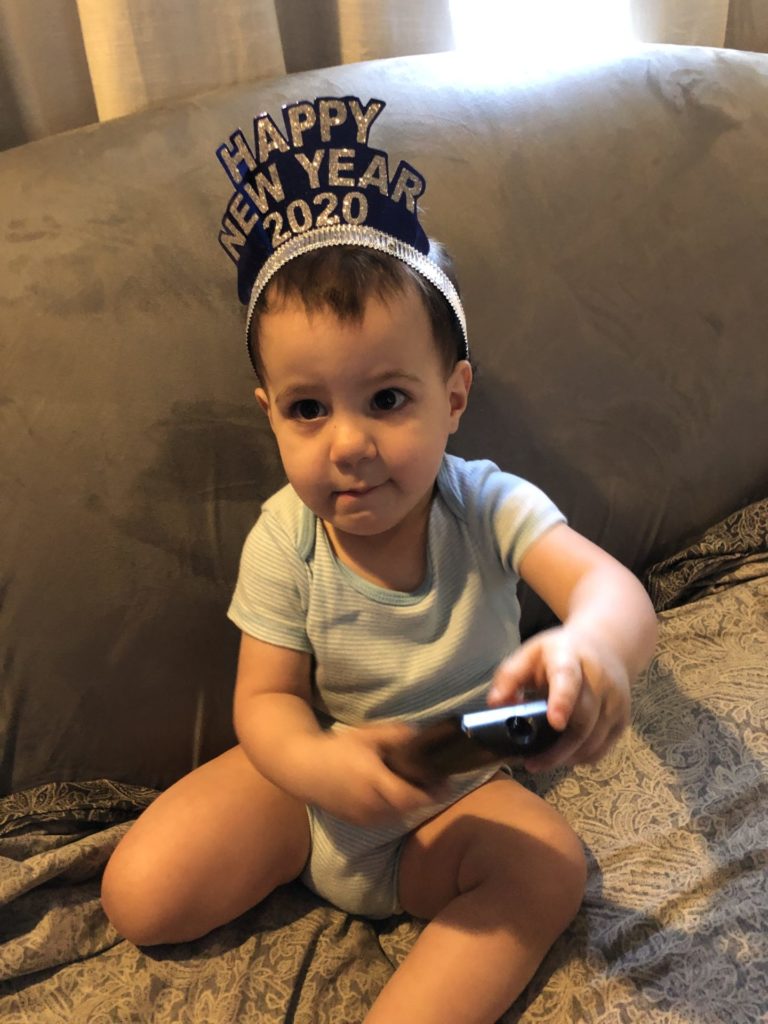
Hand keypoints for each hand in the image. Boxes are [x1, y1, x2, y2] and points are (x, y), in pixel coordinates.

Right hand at [291, 721, 447, 826]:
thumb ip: (395, 735)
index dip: (433, 793)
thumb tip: (420, 735)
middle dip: (424, 795)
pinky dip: (394, 806)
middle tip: (434, 778)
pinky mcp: (358, 822)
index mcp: (375, 782)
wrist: (303, 768)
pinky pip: (385, 816)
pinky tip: (392, 790)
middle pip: (409, 807)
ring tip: (414, 782)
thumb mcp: (366, 736)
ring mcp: (364, 817)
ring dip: (409, 801)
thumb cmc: (335, 749)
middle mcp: (372, 805)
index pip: (412, 797)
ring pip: (397, 813)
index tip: (447, 781)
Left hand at [487, 626, 630, 770]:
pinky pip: (602, 747)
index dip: (563, 701)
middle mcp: (599, 678)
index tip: (555, 722)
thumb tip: (495, 704)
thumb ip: (510, 677)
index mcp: (569, 657)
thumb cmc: (559, 653)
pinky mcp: (623, 718)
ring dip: (567, 757)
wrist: (606, 646)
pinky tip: (563, 757)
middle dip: (556, 748)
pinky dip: (581, 757)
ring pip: (593, 739)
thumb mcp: (530, 654)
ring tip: (541, 762)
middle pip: (583, 720)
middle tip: (530, 762)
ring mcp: (615, 700)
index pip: (568, 679)